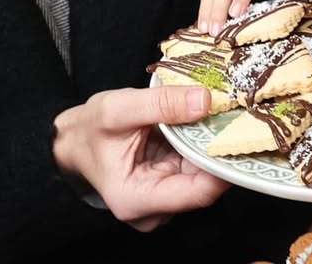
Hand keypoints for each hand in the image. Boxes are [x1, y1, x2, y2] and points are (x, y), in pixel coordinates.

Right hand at [52, 85, 230, 230]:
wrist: (72, 142)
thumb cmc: (87, 130)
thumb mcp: (118, 108)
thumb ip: (162, 104)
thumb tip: (205, 100)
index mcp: (138, 200)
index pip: (198, 192)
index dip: (223, 163)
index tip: (240, 133)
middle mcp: (155, 210)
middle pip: (204, 183)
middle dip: (218, 149)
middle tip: (235, 115)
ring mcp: (163, 201)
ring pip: (201, 174)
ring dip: (210, 145)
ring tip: (221, 115)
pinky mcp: (168, 187)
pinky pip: (193, 167)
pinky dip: (199, 145)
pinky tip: (204, 124)